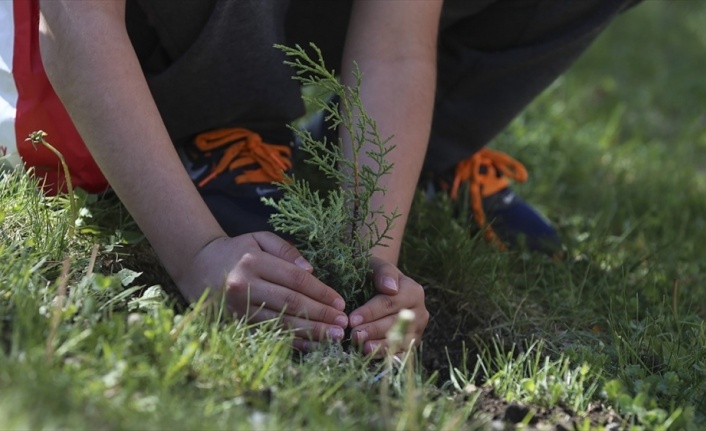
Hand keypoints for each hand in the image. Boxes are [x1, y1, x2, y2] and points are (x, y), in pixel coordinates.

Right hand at [175, 232, 348, 349]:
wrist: (197, 266)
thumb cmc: (236, 251)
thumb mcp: (259, 239)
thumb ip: (286, 250)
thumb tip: (311, 271)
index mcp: (253, 263)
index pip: (295, 280)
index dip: (320, 292)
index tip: (340, 301)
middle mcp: (243, 286)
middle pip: (291, 304)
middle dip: (321, 315)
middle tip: (343, 323)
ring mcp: (238, 309)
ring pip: (281, 323)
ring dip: (310, 332)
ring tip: (334, 337)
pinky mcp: (235, 324)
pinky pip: (269, 335)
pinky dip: (292, 342)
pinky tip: (311, 345)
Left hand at [348, 256, 428, 355]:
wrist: (382, 288)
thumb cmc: (375, 275)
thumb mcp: (377, 266)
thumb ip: (383, 272)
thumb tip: (390, 288)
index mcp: (413, 291)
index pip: (390, 303)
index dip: (370, 312)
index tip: (352, 319)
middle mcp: (419, 312)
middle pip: (395, 323)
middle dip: (373, 330)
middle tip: (354, 335)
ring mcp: (418, 330)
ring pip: (400, 341)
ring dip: (380, 346)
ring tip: (361, 348)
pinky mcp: (412, 345)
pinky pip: (403, 354)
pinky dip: (389, 357)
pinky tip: (374, 359)